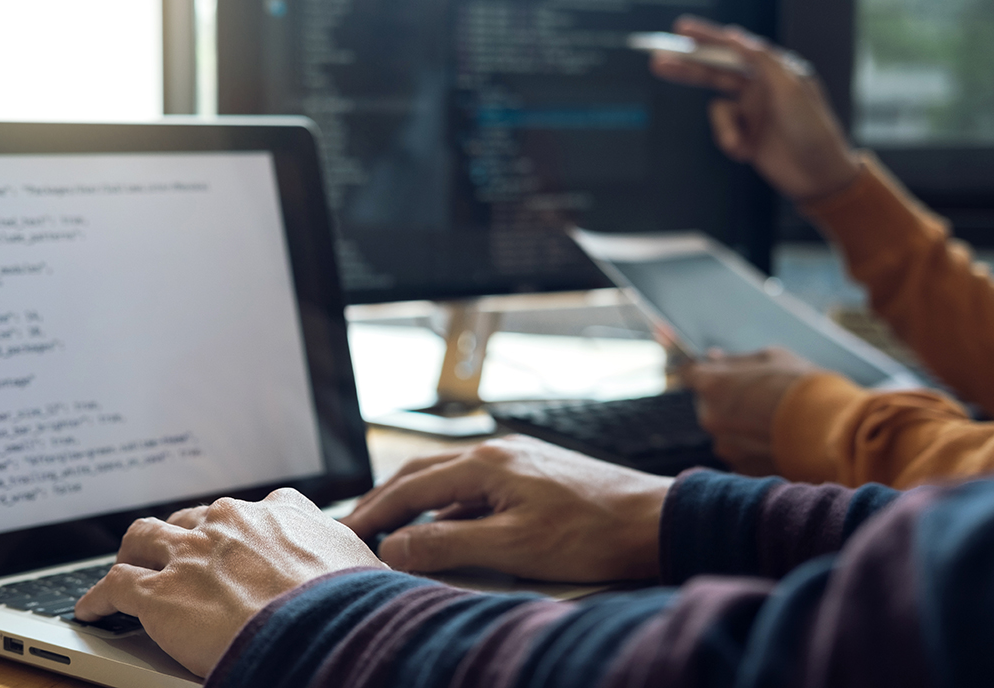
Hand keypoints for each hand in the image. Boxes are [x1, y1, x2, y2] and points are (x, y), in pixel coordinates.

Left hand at [75, 488, 384, 677]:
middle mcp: (232, 522)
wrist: (319, 628)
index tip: (233, 538)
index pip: (252, 508)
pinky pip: (113, 585)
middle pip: (191, 517)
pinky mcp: (159, 591)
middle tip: (176, 557)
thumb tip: (377, 574)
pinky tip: (92, 610)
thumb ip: (353, 561)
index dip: (237, 526)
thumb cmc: (349, 606)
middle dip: (181, 536)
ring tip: (126, 570)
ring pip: (143, 537)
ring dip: (133, 554)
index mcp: (282, 513)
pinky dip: (98, 597)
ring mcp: (192, 553)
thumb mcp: (363, 568)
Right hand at [341, 436, 671, 581]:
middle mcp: (497, 452)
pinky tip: (451, 530)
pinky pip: (478, 486)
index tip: (345, 533)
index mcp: (486, 464)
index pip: (411, 488)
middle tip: (357, 525)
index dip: (374, 513)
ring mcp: (518, 460)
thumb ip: (447, 547)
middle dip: (387, 500)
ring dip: (418, 502)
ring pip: (450, 478)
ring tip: (394, 529)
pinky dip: (452, 507)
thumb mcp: (512, 548)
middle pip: (423, 473)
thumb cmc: (592, 533)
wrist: (657, 519)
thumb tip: (394, 548)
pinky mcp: (536, 472)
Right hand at [651, 16, 860, 201]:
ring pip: (717, 109)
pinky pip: (722, 130)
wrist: (818, 176)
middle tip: (660, 60)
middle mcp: (761, 87)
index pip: (734, 48)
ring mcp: (751, 111)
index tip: (681, 29)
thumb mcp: (789, 89)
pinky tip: (746, 152)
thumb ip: (761, 60)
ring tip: (738, 144)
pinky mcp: (745, 134)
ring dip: (724, 128)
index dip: (707, 37)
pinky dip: (730, 140)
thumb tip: (736, 37)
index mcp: (774, 70)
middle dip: (688, 67)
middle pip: (715, 71)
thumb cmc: (812, 130)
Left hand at [681, 347, 820, 475]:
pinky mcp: (741, 470)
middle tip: (759, 397)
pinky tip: (779, 442)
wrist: (834, 432)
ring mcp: (725, 448)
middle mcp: (710, 419)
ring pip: (725, 431)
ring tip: (774, 422)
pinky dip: (754, 448)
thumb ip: (735, 359)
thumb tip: (712, 357)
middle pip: (707, 404)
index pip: (690, 374)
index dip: (704, 372)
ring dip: (740, 426)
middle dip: (726, 399)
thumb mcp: (772, 358)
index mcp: (712, 386)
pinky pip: (741, 453)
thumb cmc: (804, 386)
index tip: (717, 372)